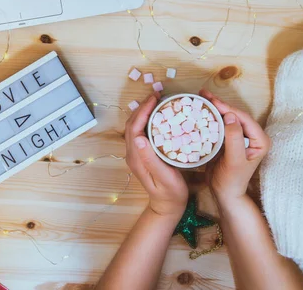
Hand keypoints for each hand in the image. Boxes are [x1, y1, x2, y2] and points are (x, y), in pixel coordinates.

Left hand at [124, 92, 188, 218]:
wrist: (167, 206)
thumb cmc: (170, 193)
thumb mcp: (164, 176)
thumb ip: (150, 158)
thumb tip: (139, 138)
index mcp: (136, 157)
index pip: (134, 127)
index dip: (143, 110)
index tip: (155, 98)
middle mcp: (133, 154)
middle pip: (132, 124)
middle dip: (143, 107)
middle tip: (158, 95)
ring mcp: (136, 154)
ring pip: (135, 127)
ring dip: (144, 112)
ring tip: (158, 101)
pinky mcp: (142, 155)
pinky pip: (141, 132)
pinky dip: (147, 120)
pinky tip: (158, 116)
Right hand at [199, 89, 270, 204]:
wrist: (225, 194)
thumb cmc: (232, 180)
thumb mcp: (234, 160)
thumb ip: (234, 138)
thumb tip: (230, 116)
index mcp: (259, 140)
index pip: (243, 118)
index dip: (227, 107)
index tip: (212, 100)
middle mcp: (252, 137)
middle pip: (235, 115)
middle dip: (219, 104)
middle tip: (203, 94)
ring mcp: (241, 138)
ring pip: (227, 118)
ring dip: (214, 108)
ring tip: (201, 98)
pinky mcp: (230, 141)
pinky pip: (221, 125)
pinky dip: (211, 117)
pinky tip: (201, 111)